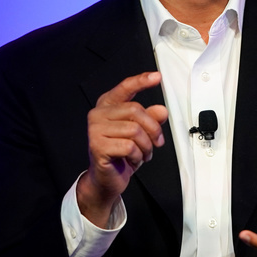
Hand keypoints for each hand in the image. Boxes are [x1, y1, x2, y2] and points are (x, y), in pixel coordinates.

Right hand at [76, 71, 167, 226]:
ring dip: (146, 146)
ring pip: (134, 130)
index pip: (125, 87)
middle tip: (157, 143)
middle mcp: (98, 114)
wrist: (106, 180)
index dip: (141, 81)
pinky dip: (138, 156)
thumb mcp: (141, 135)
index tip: (157, 77)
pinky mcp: (97, 146)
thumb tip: (162, 111)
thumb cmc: (121, 155)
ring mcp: (95, 130)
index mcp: (107, 106)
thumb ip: (150, 120)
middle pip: (135, 110)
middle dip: (153, 129)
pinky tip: (133, 160)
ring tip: (143, 154)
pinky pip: (129, 146)